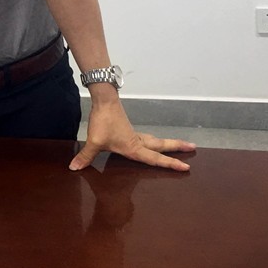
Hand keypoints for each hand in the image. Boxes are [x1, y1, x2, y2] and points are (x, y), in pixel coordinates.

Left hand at [69, 98, 195, 171]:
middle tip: (193, 148)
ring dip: (167, 144)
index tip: (186, 166)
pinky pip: (145, 138)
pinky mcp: (128, 128)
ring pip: (155, 140)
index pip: (155, 158)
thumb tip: (74, 168)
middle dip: (177, 148)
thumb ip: (85, 156)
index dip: (170, 164)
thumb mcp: (94, 141)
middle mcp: (137, 141)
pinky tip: (149, 143)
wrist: (104, 99)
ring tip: (179, 146)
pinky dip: (153, 142)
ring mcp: (134, 134)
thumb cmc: (102, 121)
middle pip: (161, 145)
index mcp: (133, 147)